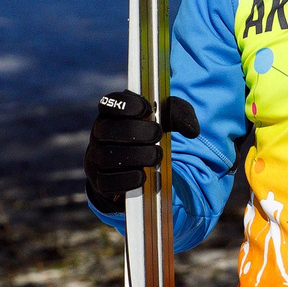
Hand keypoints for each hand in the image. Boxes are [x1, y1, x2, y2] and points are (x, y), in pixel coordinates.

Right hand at [84, 90, 199, 208]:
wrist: (132, 169)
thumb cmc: (147, 137)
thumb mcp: (163, 120)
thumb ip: (178, 115)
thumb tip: (192, 130)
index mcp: (111, 114)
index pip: (109, 103)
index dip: (127, 105)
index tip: (147, 109)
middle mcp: (98, 135)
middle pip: (106, 130)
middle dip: (135, 132)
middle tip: (157, 134)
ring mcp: (96, 159)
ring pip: (108, 157)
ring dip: (136, 156)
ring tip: (156, 156)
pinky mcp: (99, 183)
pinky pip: (107, 183)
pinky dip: (128, 180)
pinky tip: (143, 176)